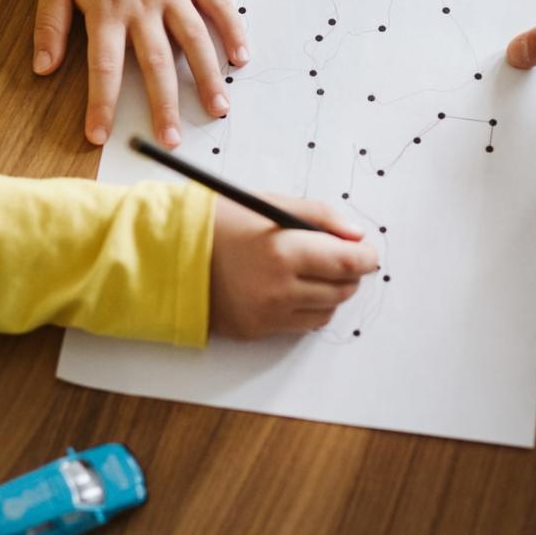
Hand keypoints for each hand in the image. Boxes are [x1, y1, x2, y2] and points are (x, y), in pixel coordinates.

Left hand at [34, 0, 249, 146]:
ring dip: (207, 77)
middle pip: (155, 64)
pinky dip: (232, 30)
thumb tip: (42, 68)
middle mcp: (142, 5)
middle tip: (172, 140)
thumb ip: (50, 24)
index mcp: (106, 10)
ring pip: (193, 40)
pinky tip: (242, 58)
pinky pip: (218, 4)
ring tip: (218, 109)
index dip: (101, 104)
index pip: (103, 68)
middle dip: (164, 105)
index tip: (100, 137)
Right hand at [209, 195, 378, 338]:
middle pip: (342, 289)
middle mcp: (279, 289)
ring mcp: (267, 314)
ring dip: (331, 292)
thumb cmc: (219, 223)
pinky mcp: (256, 331)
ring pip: (326, 311)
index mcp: (283, 251)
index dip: (365, 256)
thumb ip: (319, 216)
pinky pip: (301, 326)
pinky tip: (294, 289)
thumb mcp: (269, 203)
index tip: (366, 250)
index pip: (347, 262)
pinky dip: (308, 308)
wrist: (168, 255)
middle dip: (350, 272)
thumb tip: (356, 235)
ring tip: (314, 272)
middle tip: (342, 257)